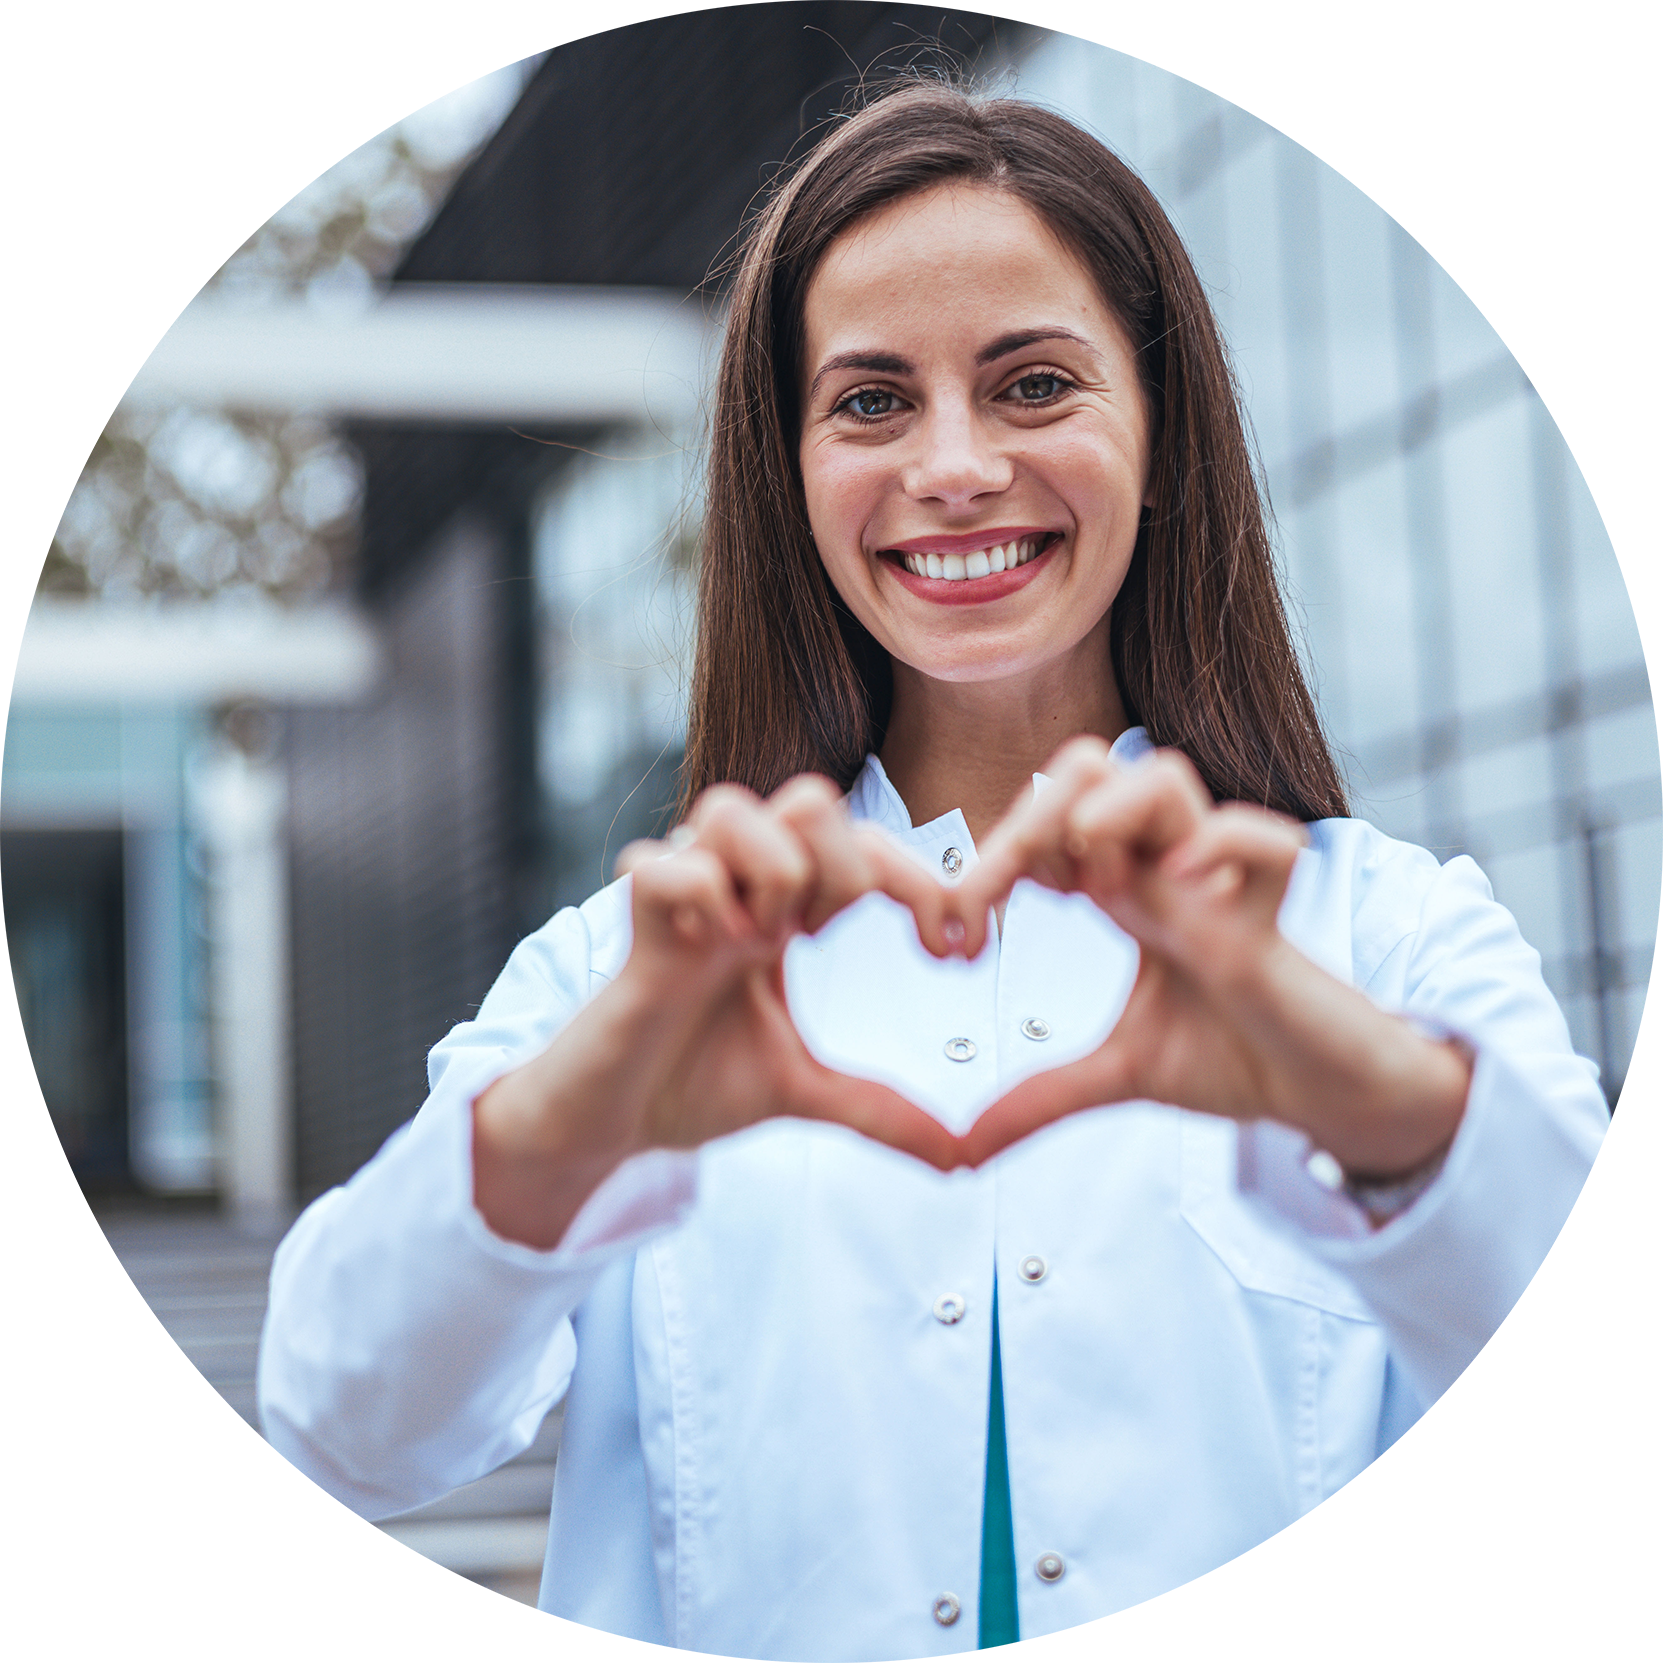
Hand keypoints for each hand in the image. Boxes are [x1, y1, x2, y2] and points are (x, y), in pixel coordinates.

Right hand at [474, 776, 963, 1246]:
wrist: (608, 1123)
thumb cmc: (690, 1084)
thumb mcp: (802, 1092)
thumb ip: (880, 1110)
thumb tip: (962, 1155)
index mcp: (785, 911)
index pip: (868, 846)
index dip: (926, 884)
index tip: (960, 953)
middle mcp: (737, 888)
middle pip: (811, 799)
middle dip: (846, 870)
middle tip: (827, 945)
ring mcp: (684, 898)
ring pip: (734, 807)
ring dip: (771, 874)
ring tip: (762, 945)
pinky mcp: (632, 926)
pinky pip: (664, 864)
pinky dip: (699, 900)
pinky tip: (708, 953)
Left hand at [950, 738, 1471, 1176]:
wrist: (1327, 1095)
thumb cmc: (1238, 1057)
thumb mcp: (1121, 1076)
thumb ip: (1041, 1099)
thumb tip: (961, 1153)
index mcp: (1125, 890)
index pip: (1045, 821)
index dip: (993, 854)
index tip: (963, 929)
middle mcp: (1164, 872)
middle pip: (1089, 768)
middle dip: (1032, 817)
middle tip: (1008, 897)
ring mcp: (1217, 889)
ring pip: (1162, 776)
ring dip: (1109, 813)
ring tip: (1092, 886)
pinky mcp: (1270, 928)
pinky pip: (1265, 845)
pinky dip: (1219, 848)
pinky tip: (1179, 891)